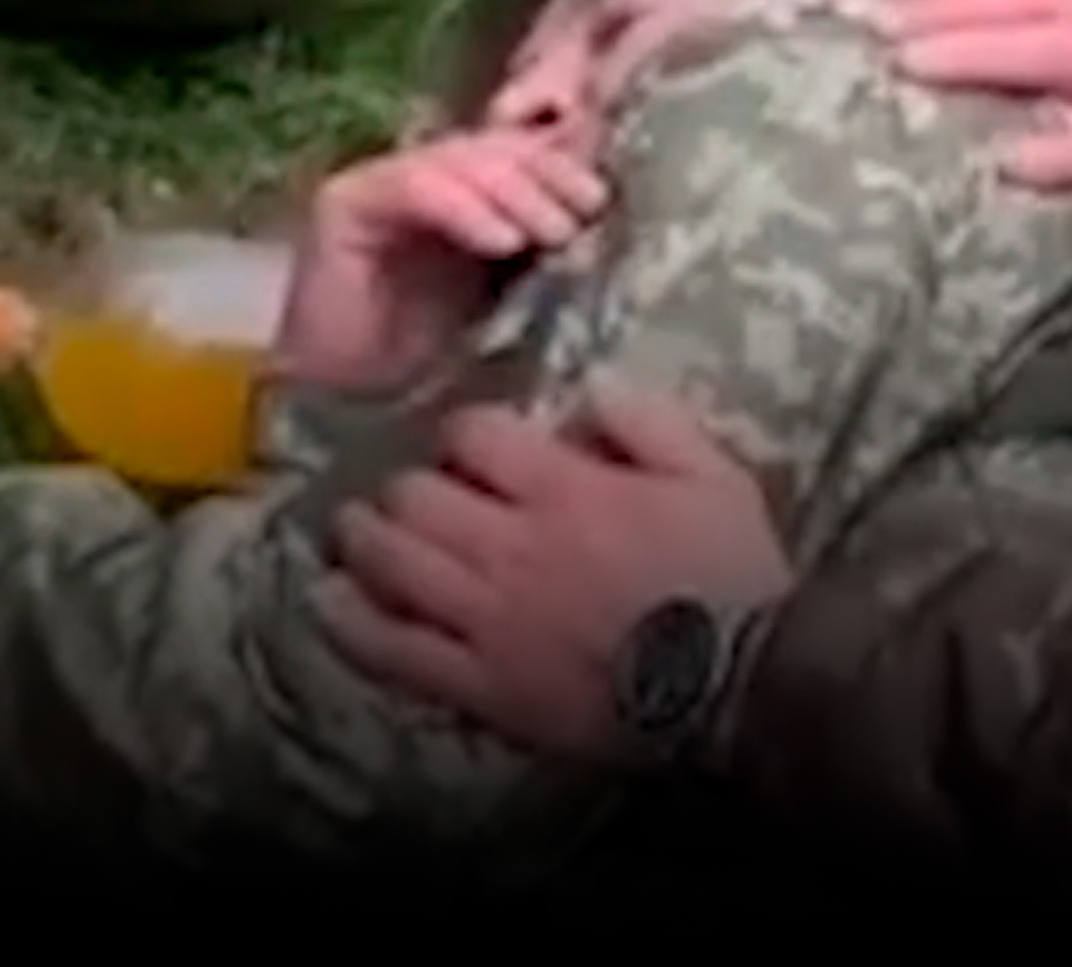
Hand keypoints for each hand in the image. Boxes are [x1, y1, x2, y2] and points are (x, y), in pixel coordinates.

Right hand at [275, 129, 608, 391]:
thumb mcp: (510, 296)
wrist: (348, 403)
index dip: (563, 168)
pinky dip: (465, 209)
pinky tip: (502, 241)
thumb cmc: (433, 361)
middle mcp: (426, 178)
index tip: (600, 201)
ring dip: (516, 192)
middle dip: (547, 176)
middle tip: (584, 215)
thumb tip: (601, 226)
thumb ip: (544, 254)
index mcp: (468, 195)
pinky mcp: (345, 202)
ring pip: (460, 160)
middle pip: (496, 148)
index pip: (521, 154)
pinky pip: (415, 187)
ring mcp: (383, 184)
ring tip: (553, 233)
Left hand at [315, 373, 792, 761]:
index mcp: (563, 488)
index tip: (473, 447)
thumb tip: (590, 387)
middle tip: (404, 492)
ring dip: (363, 540)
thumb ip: (647, 421)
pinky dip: (351, 623)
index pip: (472, 436)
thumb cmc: (733, 575)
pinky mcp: (479, 684)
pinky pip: (393, 650)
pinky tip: (328, 602)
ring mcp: (485, 618)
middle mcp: (508, 544)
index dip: (463, 434)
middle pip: (415, 496)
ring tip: (354, 533)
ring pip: (391, 563)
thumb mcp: (714, 473)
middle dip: (403, 486)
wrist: (742, 685)